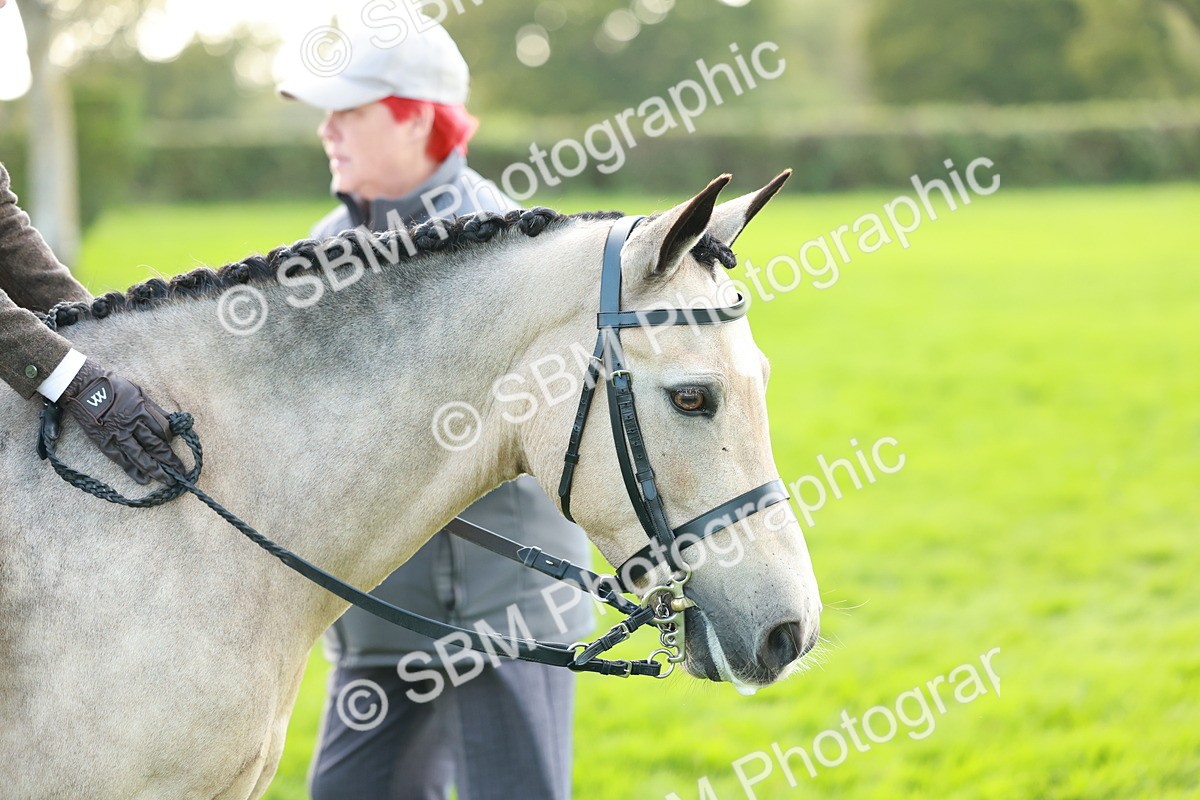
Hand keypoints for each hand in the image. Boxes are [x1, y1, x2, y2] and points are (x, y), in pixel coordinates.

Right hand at [59, 360, 186, 484]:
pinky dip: (132, 470)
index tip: (177, 450)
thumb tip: (172, 420)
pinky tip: (143, 480)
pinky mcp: (104, 442)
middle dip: (169, 460)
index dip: (170, 442)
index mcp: (142, 410)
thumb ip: (154, 408)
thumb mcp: (138, 392)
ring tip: (167, 480)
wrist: (83, 387)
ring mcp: (117, 435)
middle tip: (180, 472)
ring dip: (155, 469)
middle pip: (155, 445)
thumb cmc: (113, 386)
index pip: (162, 430)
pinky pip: (121, 459)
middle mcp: (132, 425)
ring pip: (140, 455)